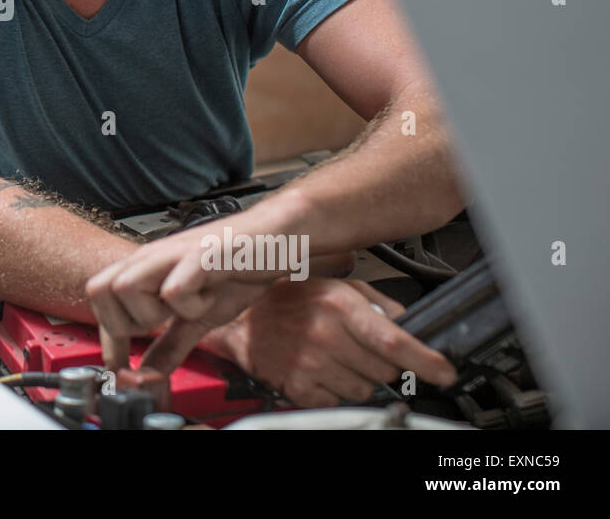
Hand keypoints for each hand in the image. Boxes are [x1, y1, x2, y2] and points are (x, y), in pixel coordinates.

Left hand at [86, 220, 285, 370]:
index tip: (122, 366)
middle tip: (162, 325)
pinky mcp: (201, 254)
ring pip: (126, 287)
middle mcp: (153, 258)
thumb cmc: (236, 268)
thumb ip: (171, 345)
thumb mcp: (198, 317)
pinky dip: (190, 305)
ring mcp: (174, 253)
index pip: (97, 297)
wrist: (277, 238)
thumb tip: (148, 375)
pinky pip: (174, 288)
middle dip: (125, 324)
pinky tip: (209, 297)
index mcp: (146, 269)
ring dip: (153, 312)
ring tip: (186, 309)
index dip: (107, 338)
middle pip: (100, 290)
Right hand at [219, 278, 457, 406]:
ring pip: (363, 390)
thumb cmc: (287, 298)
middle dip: (380, 362)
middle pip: (383, 370)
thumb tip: (406, 322)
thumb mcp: (334, 283)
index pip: (393, 340)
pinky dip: (332, 390)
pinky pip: (335, 401)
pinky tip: (318, 369)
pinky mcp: (297, 386)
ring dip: (357, 378)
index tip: (443, 372)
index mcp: (339, 305)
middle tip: (357, 346)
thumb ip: (374, 302)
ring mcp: (310, 363)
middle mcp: (325, 335)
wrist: (242, 319)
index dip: (425, 361)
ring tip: (335, 356)